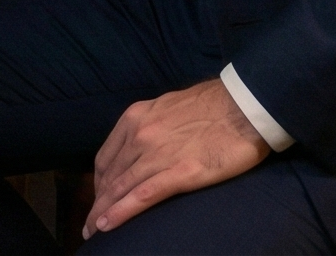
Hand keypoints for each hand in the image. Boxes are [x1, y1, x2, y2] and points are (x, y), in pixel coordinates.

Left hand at [86, 77, 270, 235]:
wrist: (245, 104)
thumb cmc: (215, 105)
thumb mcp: (169, 107)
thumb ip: (151, 125)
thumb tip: (144, 143)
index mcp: (136, 117)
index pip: (106, 157)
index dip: (98, 183)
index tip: (98, 199)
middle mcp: (140, 134)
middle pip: (109, 176)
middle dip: (97, 202)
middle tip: (89, 223)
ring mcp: (158, 154)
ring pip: (120, 188)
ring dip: (102, 213)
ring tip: (92, 231)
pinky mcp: (180, 173)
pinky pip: (141, 196)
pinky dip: (120, 213)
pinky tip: (107, 226)